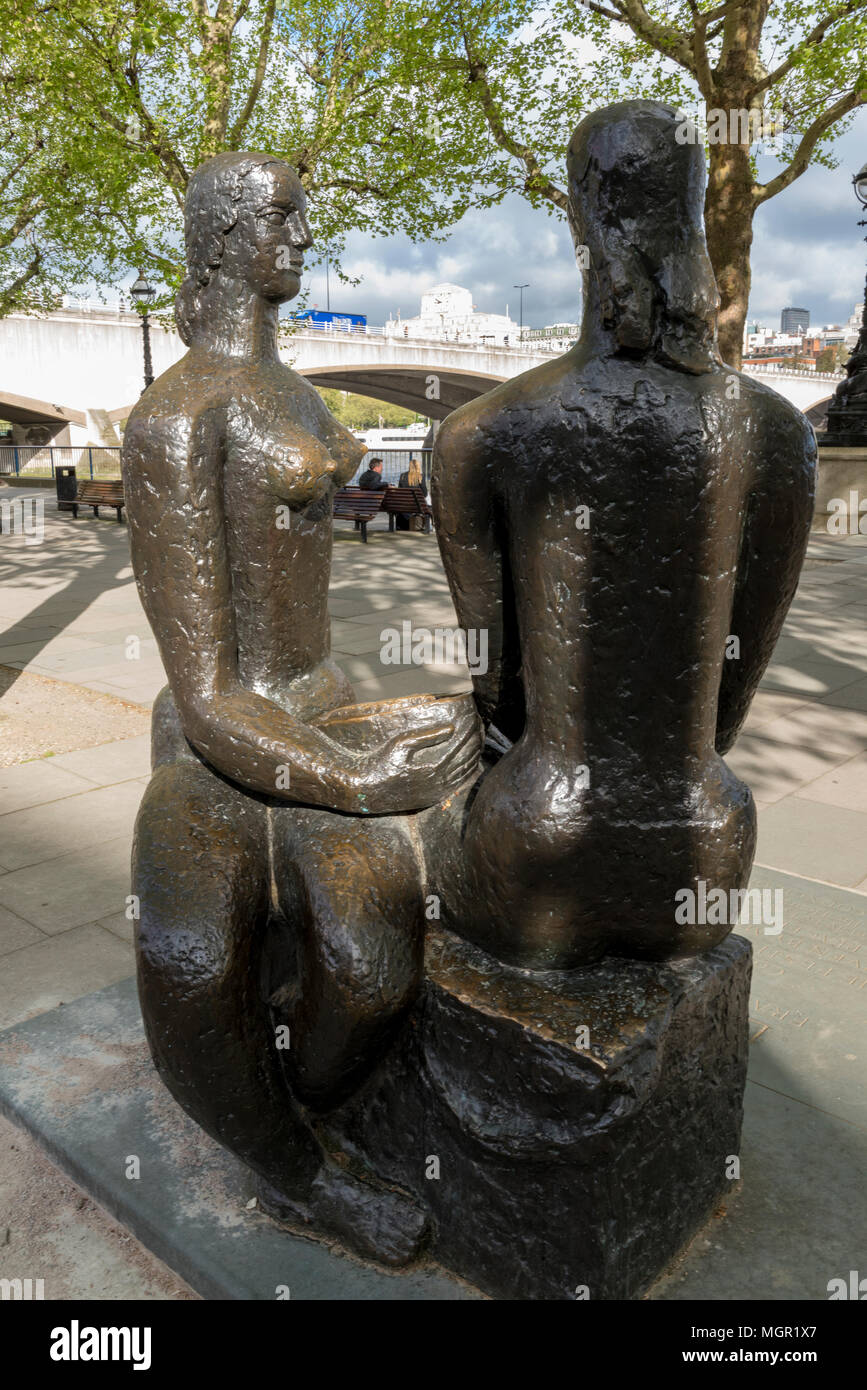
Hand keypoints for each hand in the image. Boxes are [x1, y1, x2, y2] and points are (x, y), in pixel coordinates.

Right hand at [350, 718, 481, 813]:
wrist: (368, 792)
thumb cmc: (382, 764)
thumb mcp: (402, 745)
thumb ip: (427, 737)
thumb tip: (451, 729)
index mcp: (434, 769)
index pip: (461, 750)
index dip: (470, 736)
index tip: (477, 724)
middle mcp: (439, 784)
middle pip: (466, 762)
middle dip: (476, 745)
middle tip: (482, 731)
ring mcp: (436, 794)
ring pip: (464, 775)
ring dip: (473, 759)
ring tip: (479, 744)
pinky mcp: (431, 800)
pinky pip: (456, 787)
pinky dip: (466, 775)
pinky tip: (470, 766)